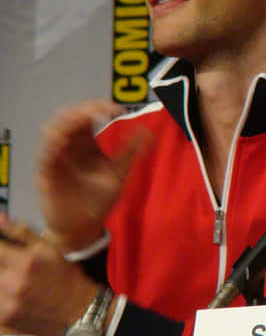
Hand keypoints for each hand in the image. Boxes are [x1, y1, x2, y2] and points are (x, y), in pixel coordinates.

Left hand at [0, 216, 99, 335]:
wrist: (78, 310)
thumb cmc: (65, 276)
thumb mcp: (50, 249)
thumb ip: (22, 233)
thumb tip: (0, 219)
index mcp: (24, 262)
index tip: (3, 250)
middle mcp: (12, 283)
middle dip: (2, 265)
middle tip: (11, 266)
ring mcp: (6, 304)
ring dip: (1, 280)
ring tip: (14, 281)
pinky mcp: (4, 320)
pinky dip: (2, 297)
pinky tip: (14, 296)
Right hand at [36, 99, 150, 252]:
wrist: (84, 228)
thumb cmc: (98, 200)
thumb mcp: (118, 173)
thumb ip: (131, 151)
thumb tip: (149, 130)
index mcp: (86, 144)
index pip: (87, 116)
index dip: (99, 107)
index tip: (117, 108)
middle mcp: (68, 147)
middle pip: (67, 117)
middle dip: (83, 109)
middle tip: (101, 110)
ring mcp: (56, 159)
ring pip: (52, 131)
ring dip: (67, 122)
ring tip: (85, 119)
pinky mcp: (47, 174)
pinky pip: (46, 155)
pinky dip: (53, 145)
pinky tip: (65, 141)